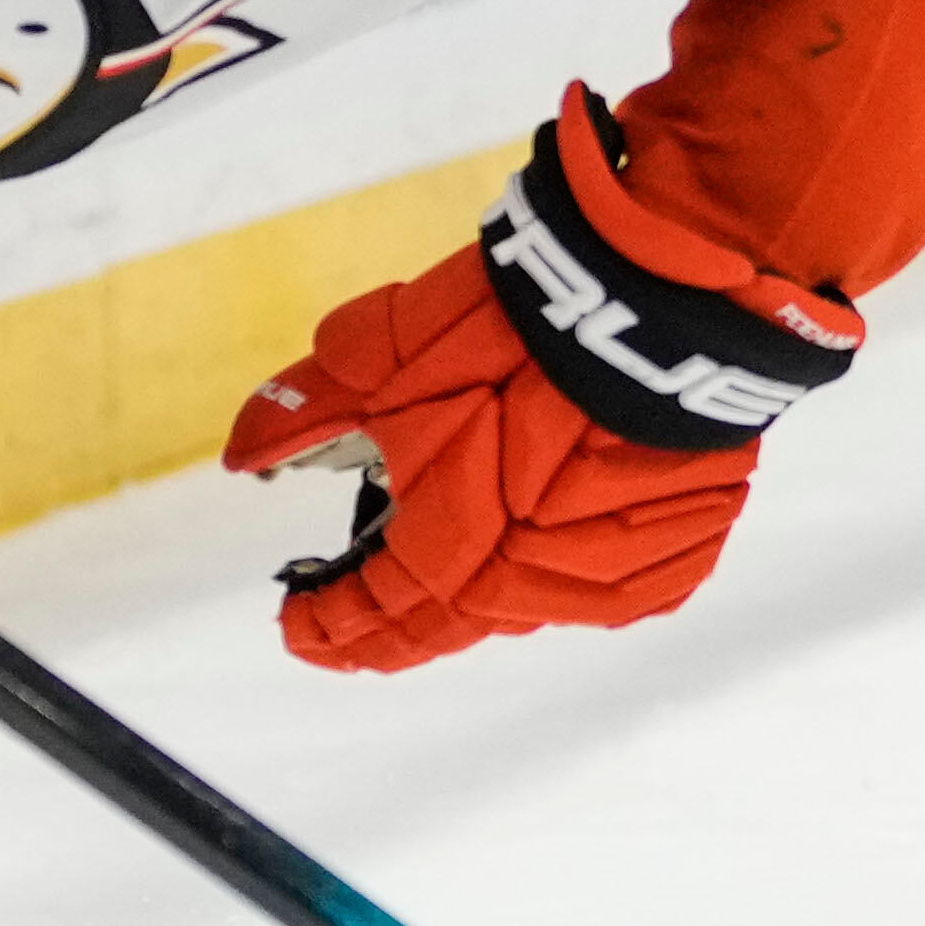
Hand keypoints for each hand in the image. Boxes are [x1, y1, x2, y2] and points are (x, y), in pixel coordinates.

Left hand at [220, 97, 851, 670]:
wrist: (655, 299)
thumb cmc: (513, 332)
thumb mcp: (381, 360)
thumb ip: (305, 415)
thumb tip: (245, 454)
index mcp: (449, 562)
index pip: (372, 625)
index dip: (328, 626)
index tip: (302, 620)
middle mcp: (529, 592)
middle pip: (450, 615)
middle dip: (409, 588)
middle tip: (386, 551)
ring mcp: (613, 577)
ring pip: (531, 596)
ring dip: (497, 564)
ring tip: (490, 500)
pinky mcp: (680, 550)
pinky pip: (610, 575)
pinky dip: (575, 549)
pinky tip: (564, 502)